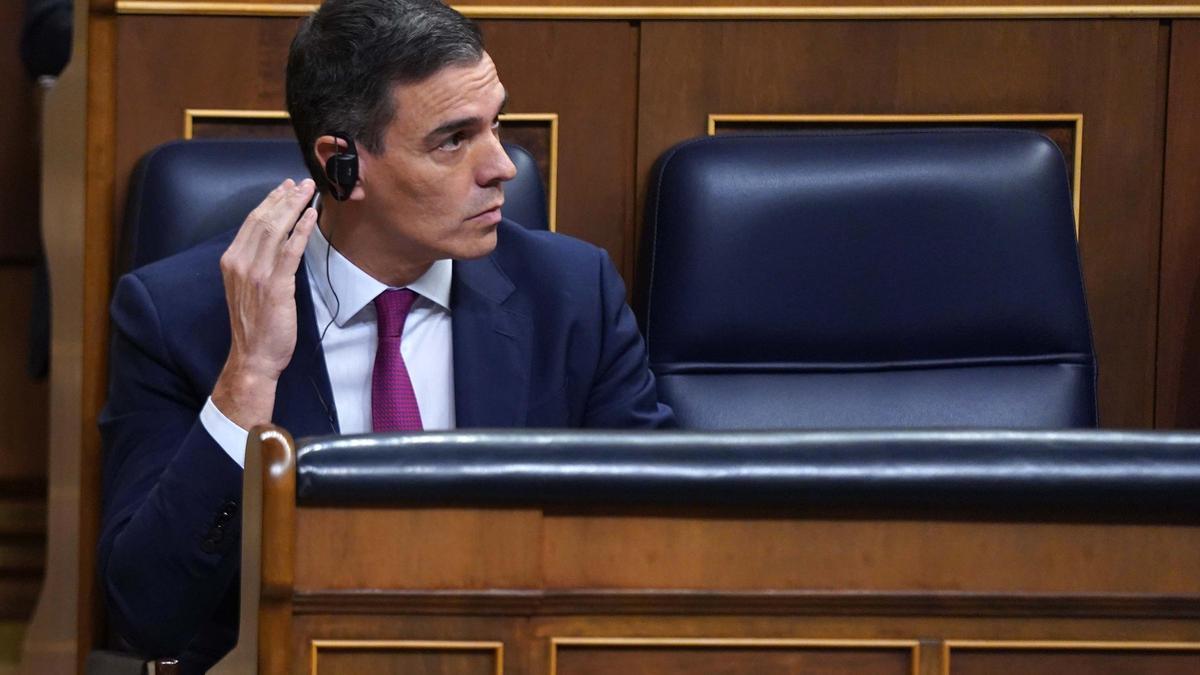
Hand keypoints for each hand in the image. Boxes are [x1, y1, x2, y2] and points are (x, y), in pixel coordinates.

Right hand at [211, 178, 317, 428]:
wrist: (253, 356)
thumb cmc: (254, 325)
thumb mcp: (247, 288)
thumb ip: (256, 264)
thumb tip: (275, 243)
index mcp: (231, 261)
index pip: (251, 222)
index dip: (269, 201)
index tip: (284, 187)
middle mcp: (240, 263)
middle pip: (263, 220)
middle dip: (283, 197)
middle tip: (300, 182)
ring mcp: (257, 274)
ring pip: (275, 230)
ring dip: (294, 207)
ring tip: (308, 191)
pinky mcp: (276, 286)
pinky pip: (289, 251)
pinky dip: (301, 230)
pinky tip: (311, 216)